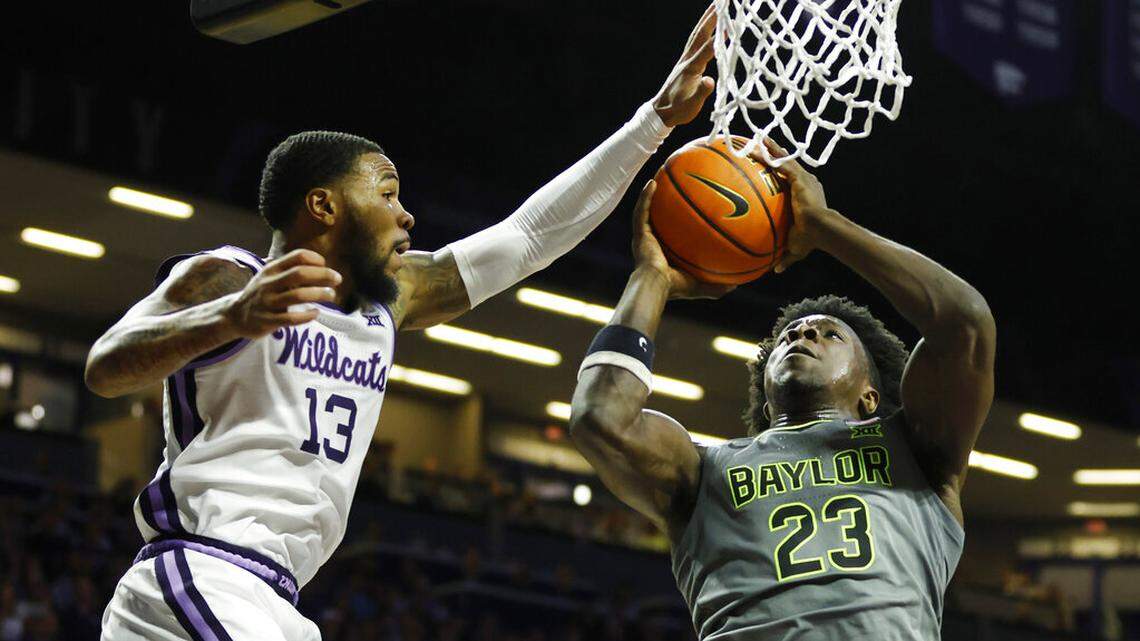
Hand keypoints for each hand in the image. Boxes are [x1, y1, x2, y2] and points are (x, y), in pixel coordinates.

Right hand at [224, 249, 341, 337]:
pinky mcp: (268, 321)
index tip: (325, 265)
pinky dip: (307, 316)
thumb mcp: (271, 276)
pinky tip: (316, 313)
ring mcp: (267, 302)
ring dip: (320, 294)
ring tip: (331, 295)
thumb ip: (291, 270)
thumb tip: (322, 267)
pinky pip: (291, 319)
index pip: (297, 256)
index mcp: (271, 269)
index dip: (315, 259)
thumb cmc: (261, 293)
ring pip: (298, 296)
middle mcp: (269, 283)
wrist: (235, 315)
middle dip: (323, 275)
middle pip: (300, 274)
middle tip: (337, 279)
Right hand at [632, 181, 735, 299]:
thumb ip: (717, 286)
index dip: (676, 225)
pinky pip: (641, 211)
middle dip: (663, 204)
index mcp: (663, 254)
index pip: (671, 236)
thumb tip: (736, 286)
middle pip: (658, 219)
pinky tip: (652, 182)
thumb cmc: (676, 288)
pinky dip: (645, 197)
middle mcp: (651, 244)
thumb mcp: (702, 286)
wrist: (656, 286)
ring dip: (650, 195)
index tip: (687, 212)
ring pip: (646, 211)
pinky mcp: (639, 234)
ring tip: (658, 177)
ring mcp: (643, 238)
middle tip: (672, 189)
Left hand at [652, 4, 717, 127]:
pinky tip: (707, 26)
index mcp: (691, 68)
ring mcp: (685, 59)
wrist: (661, 112)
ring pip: (697, 34)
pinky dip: (703, 30)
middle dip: (712, 17)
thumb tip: (710, 80)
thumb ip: (701, 92)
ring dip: (706, 19)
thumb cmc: (678, 110)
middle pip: (700, 34)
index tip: (731, 25)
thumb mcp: (692, 105)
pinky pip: (695, 41)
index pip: (707, 49)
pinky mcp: (686, 62)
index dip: (720, 37)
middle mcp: (687, 60)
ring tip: (716, 6)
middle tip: (722, 3)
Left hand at [755, 139, 831, 272]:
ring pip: (781, 158)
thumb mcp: (795, 248)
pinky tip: (754, 145)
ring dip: (767, 148)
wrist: (822, 230)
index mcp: (805, 194)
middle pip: (784, 164)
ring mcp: (803, 177)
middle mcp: (806, 181)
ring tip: (753, 139)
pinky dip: (767, 153)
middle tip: (755, 147)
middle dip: (770, 155)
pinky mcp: (800, 176)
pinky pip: (780, 161)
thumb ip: (785, 257)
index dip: (777, 173)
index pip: (788, 180)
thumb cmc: (811, 239)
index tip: (766, 169)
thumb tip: (777, 271)